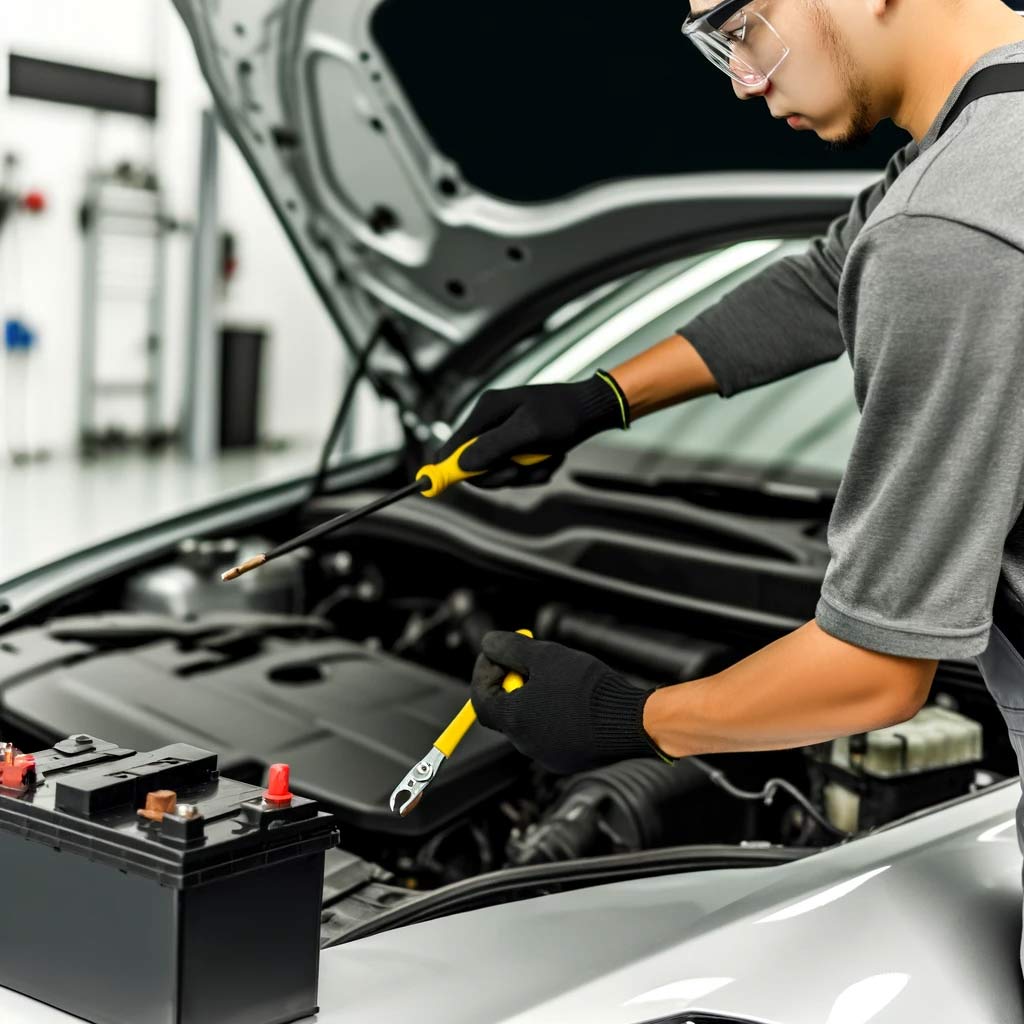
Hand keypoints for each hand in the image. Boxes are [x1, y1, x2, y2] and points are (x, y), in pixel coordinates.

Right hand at [432, 370, 629, 488]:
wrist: (593, 409)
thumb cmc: (565, 414)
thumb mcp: (530, 431)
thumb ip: (494, 447)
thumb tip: (461, 463)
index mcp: (487, 411)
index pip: (452, 446)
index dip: (449, 468)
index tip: (441, 484)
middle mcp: (490, 421)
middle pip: (475, 465)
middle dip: (501, 474)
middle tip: (520, 473)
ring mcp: (504, 432)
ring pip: (499, 470)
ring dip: (524, 474)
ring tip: (547, 461)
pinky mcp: (518, 442)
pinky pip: (517, 468)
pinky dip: (535, 470)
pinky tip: (552, 458)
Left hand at [470, 630, 674, 773]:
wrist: (631, 722)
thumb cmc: (588, 690)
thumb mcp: (545, 656)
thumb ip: (511, 649)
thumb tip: (490, 644)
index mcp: (514, 720)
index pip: (480, 698)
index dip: (485, 672)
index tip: (500, 655)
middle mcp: (526, 743)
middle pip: (505, 709)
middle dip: (513, 681)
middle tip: (531, 660)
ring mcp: (548, 755)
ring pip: (530, 721)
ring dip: (535, 697)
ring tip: (559, 676)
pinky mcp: (570, 759)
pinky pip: (552, 733)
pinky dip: (555, 713)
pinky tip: (576, 698)